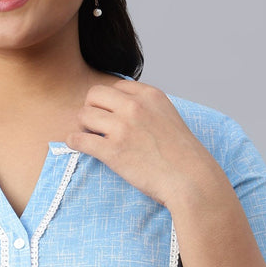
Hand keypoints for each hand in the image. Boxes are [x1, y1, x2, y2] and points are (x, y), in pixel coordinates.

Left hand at [66, 79, 216, 207]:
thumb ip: (147, 108)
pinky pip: (79, 139)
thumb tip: (124, 108)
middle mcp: (134, 106)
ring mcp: (123, 127)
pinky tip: (78, 146)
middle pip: (94, 95)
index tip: (112, 117)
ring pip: (83, 115)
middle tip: (96, 127)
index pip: (115, 86)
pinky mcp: (113, 151)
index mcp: (150, 95)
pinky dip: (74, 142)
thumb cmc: (183, 155)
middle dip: (92, 109)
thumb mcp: (169, 117)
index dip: (109, 102)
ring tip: (92, 139)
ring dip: (83, 127)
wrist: (191, 180)